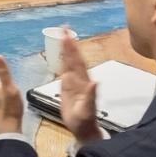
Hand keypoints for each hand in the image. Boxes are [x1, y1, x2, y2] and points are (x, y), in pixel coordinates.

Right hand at [54, 28, 103, 143]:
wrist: (83, 128)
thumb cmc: (85, 121)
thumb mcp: (88, 109)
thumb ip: (91, 95)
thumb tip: (95, 81)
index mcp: (83, 82)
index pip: (77, 61)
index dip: (73, 48)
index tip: (68, 35)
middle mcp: (79, 78)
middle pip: (73, 57)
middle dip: (69, 42)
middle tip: (64, 27)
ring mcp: (73, 82)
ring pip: (69, 61)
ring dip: (66, 48)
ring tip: (62, 35)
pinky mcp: (67, 87)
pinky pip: (64, 69)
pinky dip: (62, 59)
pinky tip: (60, 53)